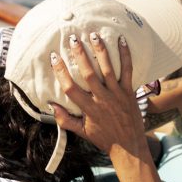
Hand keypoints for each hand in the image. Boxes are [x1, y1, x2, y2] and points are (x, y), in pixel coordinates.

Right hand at [49, 31, 146, 156]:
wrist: (129, 146)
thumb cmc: (104, 138)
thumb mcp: (82, 132)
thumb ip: (65, 120)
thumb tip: (51, 106)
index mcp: (88, 109)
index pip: (70, 87)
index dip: (61, 71)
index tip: (54, 57)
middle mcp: (101, 99)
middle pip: (88, 73)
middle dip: (79, 54)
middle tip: (73, 39)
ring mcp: (117, 94)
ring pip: (107, 69)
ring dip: (100, 50)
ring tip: (93, 34)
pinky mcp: (129, 92)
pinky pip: (128, 70)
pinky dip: (125, 55)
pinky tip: (122, 41)